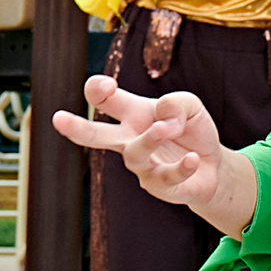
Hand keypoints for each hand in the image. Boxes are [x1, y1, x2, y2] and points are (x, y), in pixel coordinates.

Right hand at [51, 77, 226, 210]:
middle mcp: (129, 139)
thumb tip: (164, 118)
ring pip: (134, 153)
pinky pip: (166, 175)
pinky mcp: (158, 184)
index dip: (98, 89)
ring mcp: (142, 165)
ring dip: (148, 139)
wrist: (212, 166)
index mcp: (132, 114)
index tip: (106, 86)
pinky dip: (180, 167)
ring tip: (164, 129)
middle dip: (76, 127)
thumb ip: (177, 102)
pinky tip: (192, 160)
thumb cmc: (191, 132)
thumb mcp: (191, 106)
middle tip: (58, 119)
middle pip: (97, 134)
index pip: (104, 100)